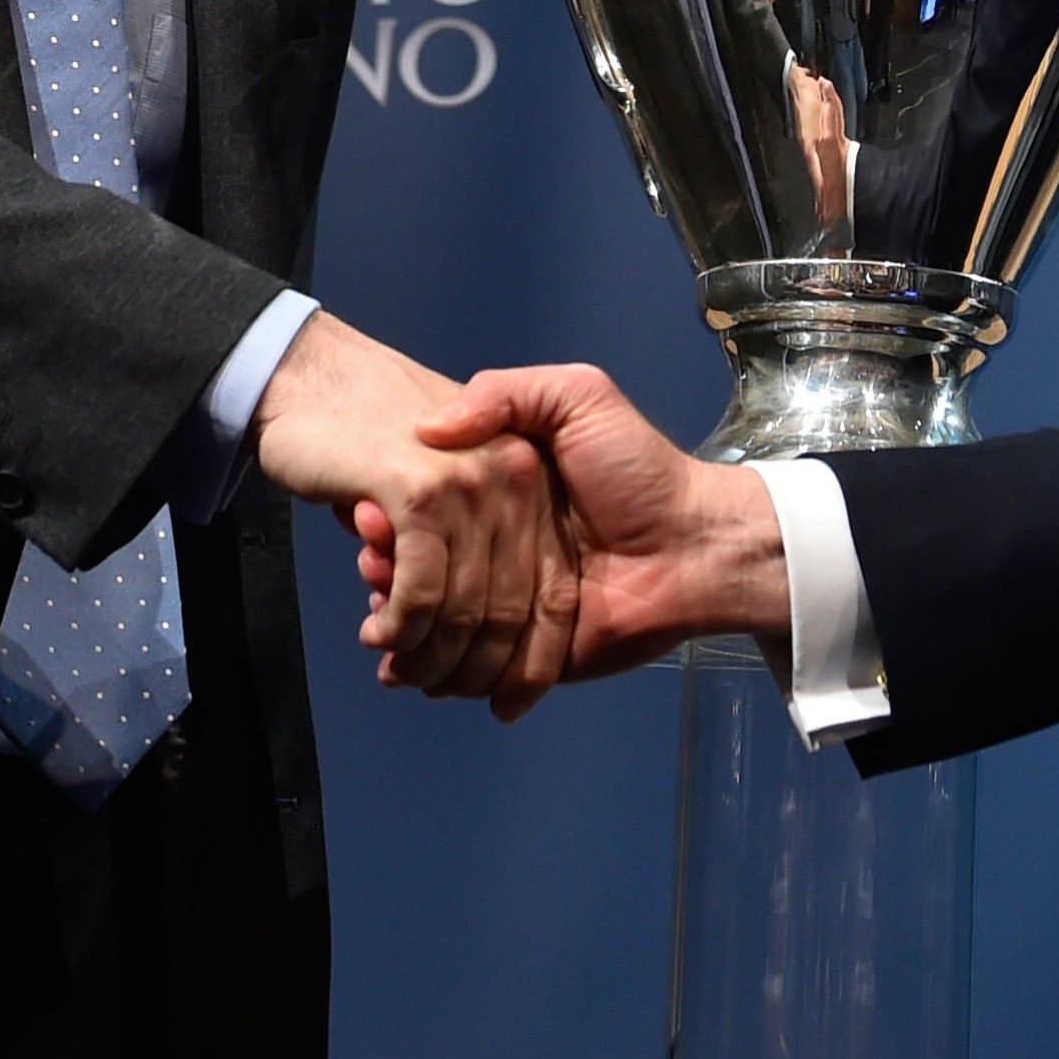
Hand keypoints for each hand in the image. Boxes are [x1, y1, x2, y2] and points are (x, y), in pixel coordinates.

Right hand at [247, 313, 570, 714]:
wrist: (311, 367)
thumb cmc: (371, 411)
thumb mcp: (457, 441)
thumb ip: (488, 504)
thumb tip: (477, 581)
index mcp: (530, 482)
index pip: (545, 598)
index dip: (520, 661)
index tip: (485, 693)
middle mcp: (515, 483)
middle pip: (506, 614)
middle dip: (467, 669)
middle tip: (424, 684)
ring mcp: (471, 487)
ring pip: (464, 611)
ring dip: (429, 658)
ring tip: (398, 669)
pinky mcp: (422, 493)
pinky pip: (423, 591)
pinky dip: (404, 628)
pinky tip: (382, 636)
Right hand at [403, 365, 786, 678]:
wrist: (695, 547)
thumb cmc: (640, 470)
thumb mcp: (580, 398)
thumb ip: (509, 393)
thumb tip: (432, 427)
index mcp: (501, 494)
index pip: (423, 513)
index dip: (385, 520)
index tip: (363, 517)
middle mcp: (498, 547)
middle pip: (416, 567)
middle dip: (382, 572)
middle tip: (372, 567)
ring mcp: (509, 601)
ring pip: (431, 620)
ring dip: (396, 624)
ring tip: (380, 620)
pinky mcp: (527, 650)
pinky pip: (466, 665)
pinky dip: (428, 666)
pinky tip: (400, 657)